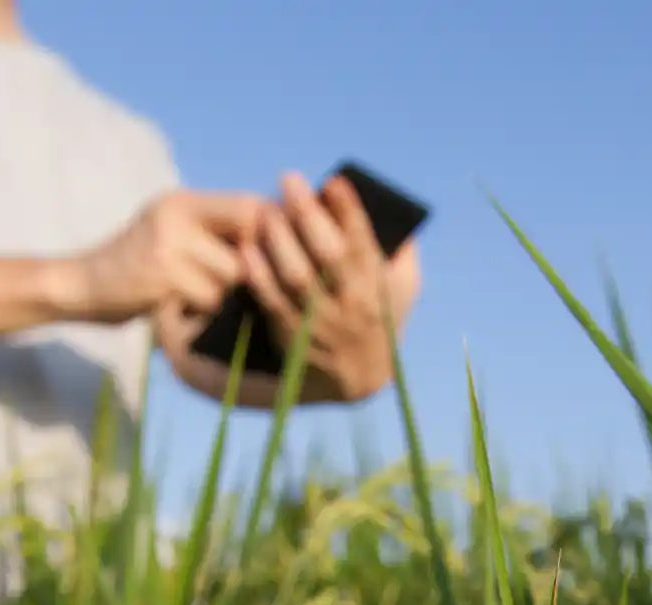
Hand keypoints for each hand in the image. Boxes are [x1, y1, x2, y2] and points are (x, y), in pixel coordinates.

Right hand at [58, 189, 262, 324]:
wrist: (83, 286)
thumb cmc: (139, 266)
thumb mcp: (174, 233)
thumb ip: (218, 230)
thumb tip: (281, 232)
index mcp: (183, 201)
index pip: (249, 206)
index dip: (269, 233)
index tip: (270, 257)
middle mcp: (177, 214)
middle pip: (249, 243)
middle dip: (248, 268)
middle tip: (227, 282)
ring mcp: (168, 244)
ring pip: (233, 275)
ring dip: (222, 293)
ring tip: (192, 294)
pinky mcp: (162, 277)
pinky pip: (211, 298)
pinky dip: (201, 310)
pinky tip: (178, 307)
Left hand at [240, 172, 421, 401]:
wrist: (360, 378)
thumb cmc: (380, 317)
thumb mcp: (405, 288)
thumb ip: (402, 252)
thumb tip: (393, 212)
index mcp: (378, 285)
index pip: (364, 241)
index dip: (348, 209)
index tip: (333, 182)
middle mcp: (351, 303)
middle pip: (328, 253)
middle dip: (307, 213)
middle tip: (289, 180)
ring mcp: (321, 321)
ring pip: (297, 275)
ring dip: (279, 239)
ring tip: (265, 210)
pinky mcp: (293, 335)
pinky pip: (272, 301)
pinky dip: (258, 275)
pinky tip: (247, 249)